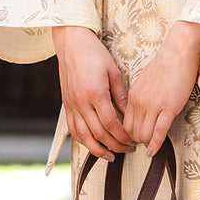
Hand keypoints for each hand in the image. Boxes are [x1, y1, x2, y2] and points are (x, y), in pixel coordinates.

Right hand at [52, 27, 132, 159]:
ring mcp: (71, 105)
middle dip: (115, 145)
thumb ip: (121, 97)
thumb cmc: (94, 54)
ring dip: (97, 150)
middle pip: (98, 133)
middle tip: (128, 150)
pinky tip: (94, 145)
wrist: (71, 43)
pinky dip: (84, 141)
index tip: (133, 140)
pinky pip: (73, 129)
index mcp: (94, 92)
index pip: (110, 123)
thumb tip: (129, 116)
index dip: (122, 136)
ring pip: (83, 136)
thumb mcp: (114, 72)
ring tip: (111, 156)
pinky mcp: (66, 105)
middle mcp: (80, 102)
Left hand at [123, 21, 199, 155]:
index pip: (124, 123)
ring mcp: (153, 105)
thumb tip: (144, 110)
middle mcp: (139, 101)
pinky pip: (159, 132)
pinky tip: (155, 151)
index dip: (130, 135)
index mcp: (132, 95)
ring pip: (143, 134)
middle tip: (145, 145)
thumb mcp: (146, 81)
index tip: (137, 139)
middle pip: (131, 132)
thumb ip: (142, 96)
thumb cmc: (167, 64)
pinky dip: (156, 144)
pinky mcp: (168, 107)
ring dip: (147, 143)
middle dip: (138, 142)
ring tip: (152, 147)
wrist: (179, 50)